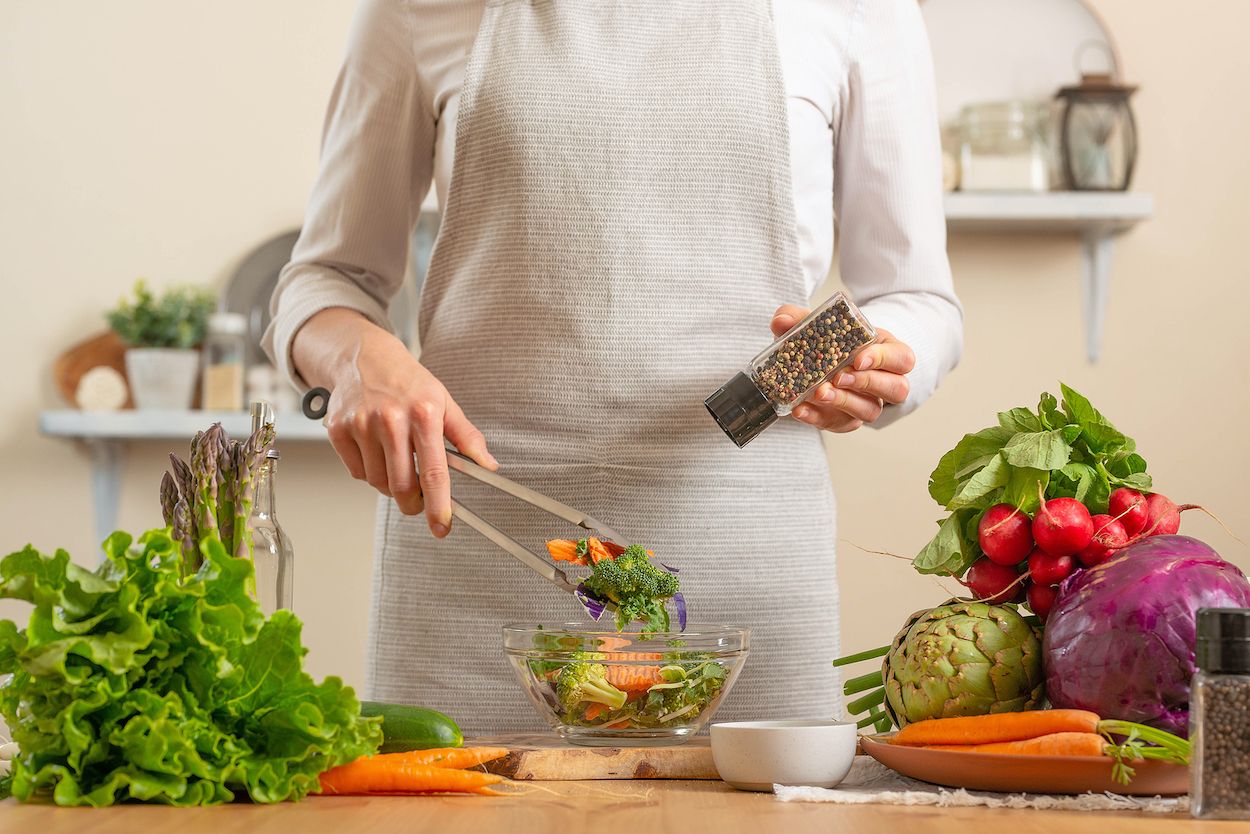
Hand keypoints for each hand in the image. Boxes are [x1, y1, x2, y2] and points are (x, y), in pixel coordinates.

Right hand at [292, 309, 496, 536]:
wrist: (364, 357)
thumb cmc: (408, 383)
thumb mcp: (444, 401)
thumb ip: (466, 436)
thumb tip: (489, 465)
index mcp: (424, 414)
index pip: (434, 472)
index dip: (438, 505)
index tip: (442, 527)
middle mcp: (390, 420)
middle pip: (402, 485)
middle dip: (412, 503)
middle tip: (418, 502)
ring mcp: (361, 425)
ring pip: (377, 483)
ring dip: (390, 486)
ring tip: (397, 465)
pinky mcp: (338, 430)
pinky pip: (357, 472)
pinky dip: (369, 472)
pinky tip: (376, 453)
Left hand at [768, 304, 915, 433]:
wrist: (812, 363)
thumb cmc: (826, 340)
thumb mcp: (814, 324)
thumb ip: (797, 318)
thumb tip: (781, 321)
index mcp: (886, 351)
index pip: (902, 358)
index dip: (883, 359)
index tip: (858, 359)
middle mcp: (884, 380)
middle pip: (895, 389)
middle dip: (866, 383)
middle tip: (837, 377)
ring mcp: (867, 403)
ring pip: (871, 411)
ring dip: (844, 402)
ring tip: (819, 393)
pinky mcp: (846, 420)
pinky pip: (839, 424)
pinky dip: (818, 417)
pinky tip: (800, 408)